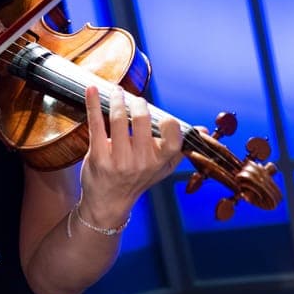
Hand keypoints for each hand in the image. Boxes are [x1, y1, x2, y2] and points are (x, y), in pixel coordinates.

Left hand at [78, 86, 182, 228]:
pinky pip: (96, 124)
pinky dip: (94, 103)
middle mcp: (140, 161)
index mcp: (159, 161)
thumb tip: (201, 130)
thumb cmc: (137, 181)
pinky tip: (92, 90)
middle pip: (142, 120)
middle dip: (138, 103)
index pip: (173, 140)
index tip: (162, 116)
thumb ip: (180, 147)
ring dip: (117, 99)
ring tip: (117, 92)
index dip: (170, 124)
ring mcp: (118, 160)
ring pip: (118, 119)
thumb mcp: (162, 168)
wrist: (108, 203)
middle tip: (134, 100)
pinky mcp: (97, 156)